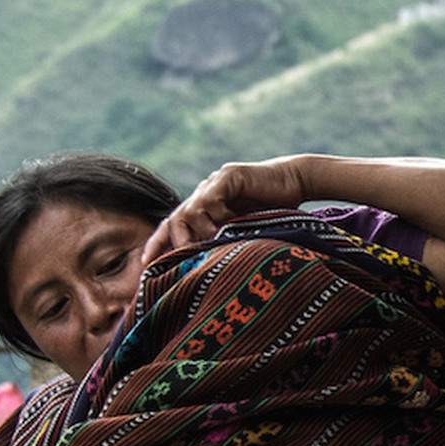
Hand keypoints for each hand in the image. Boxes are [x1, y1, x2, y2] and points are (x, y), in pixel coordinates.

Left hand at [143, 159, 309, 263]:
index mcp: (205, 208)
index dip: (158, 243)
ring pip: (188, 212)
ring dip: (200, 233)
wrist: (297, 181)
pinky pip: (209, 200)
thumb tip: (210, 268)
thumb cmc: (275, 210)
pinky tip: (229, 224)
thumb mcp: (245, 230)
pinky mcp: (227, 177)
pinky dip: (214, 216)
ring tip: (217, 241)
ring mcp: (214, 184)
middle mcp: (204, 194)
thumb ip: (226, 240)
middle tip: (189, 259)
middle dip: (177, 243)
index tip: (147, 264)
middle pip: (174, 220)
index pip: (173, 225)